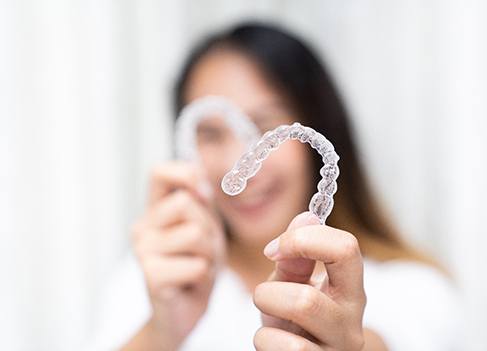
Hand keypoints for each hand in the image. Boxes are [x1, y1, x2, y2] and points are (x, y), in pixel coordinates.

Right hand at [130, 161, 224, 350]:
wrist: (184, 311)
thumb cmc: (196, 265)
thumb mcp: (205, 226)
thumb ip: (201, 201)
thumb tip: (198, 178)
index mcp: (155, 211)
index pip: (159, 172)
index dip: (185, 175)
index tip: (203, 196)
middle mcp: (143, 226)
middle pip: (186, 203)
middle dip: (208, 228)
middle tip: (203, 250)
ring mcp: (143, 251)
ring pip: (195, 233)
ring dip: (209, 254)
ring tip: (197, 266)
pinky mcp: (150, 276)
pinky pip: (196, 264)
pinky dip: (203, 275)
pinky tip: (190, 283)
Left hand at [253, 212, 365, 350]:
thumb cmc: (297, 318)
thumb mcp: (294, 283)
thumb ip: (297, 254)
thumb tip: (307, 216)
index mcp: (349, 289)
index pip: (346, 248)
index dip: (302, 240)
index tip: (273, 250)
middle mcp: (350, 322)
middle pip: (308, 297)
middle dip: (270, 292)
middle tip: (264, 295)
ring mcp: (337, 350)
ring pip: (295, 323)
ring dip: (267, 313)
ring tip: (269, 318)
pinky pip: (282, 349)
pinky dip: (264, 341)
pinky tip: (272, 342)